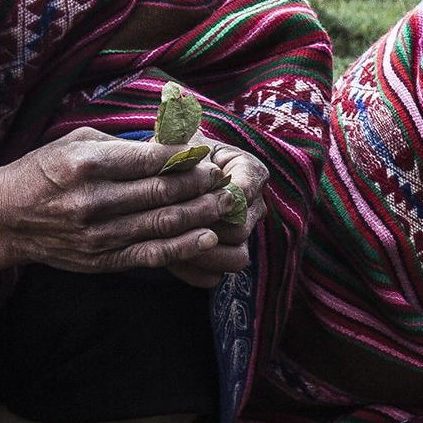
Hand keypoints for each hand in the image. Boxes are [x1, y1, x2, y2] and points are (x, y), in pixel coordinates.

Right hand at [0, 130, 260, 281]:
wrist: (3, 218)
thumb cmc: (42, 171)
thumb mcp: (74, 142)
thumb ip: (120, 144)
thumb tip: (168, 141)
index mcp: (87, 164)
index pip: (150, 160)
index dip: (186, 158)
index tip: (208, 154)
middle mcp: (93, 200)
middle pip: (162, 192)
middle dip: (202, 186)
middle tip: (226, 180)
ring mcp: (97, 234)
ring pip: (162, 224)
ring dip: (201, 215)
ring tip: (227, 205)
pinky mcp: (100, 259)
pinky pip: (149, 254)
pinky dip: (182, 247)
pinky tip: (207, 238)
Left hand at [163, 143, 269, 289]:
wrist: (167, 176)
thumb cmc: (174, 158)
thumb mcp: (179, 146)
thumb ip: (185, 152)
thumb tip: (187, 162)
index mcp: (250, 171)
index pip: (242, 193)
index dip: (214, 200)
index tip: (186, 197)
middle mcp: (254, 205)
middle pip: (239, 230)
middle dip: (202, 229)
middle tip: (168, 224)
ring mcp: (244, 234)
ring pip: (235, 259)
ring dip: (201, 255)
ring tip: (170, 245)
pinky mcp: (226, 256)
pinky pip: (217, 276)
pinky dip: (193, 271)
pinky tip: (170, 257)